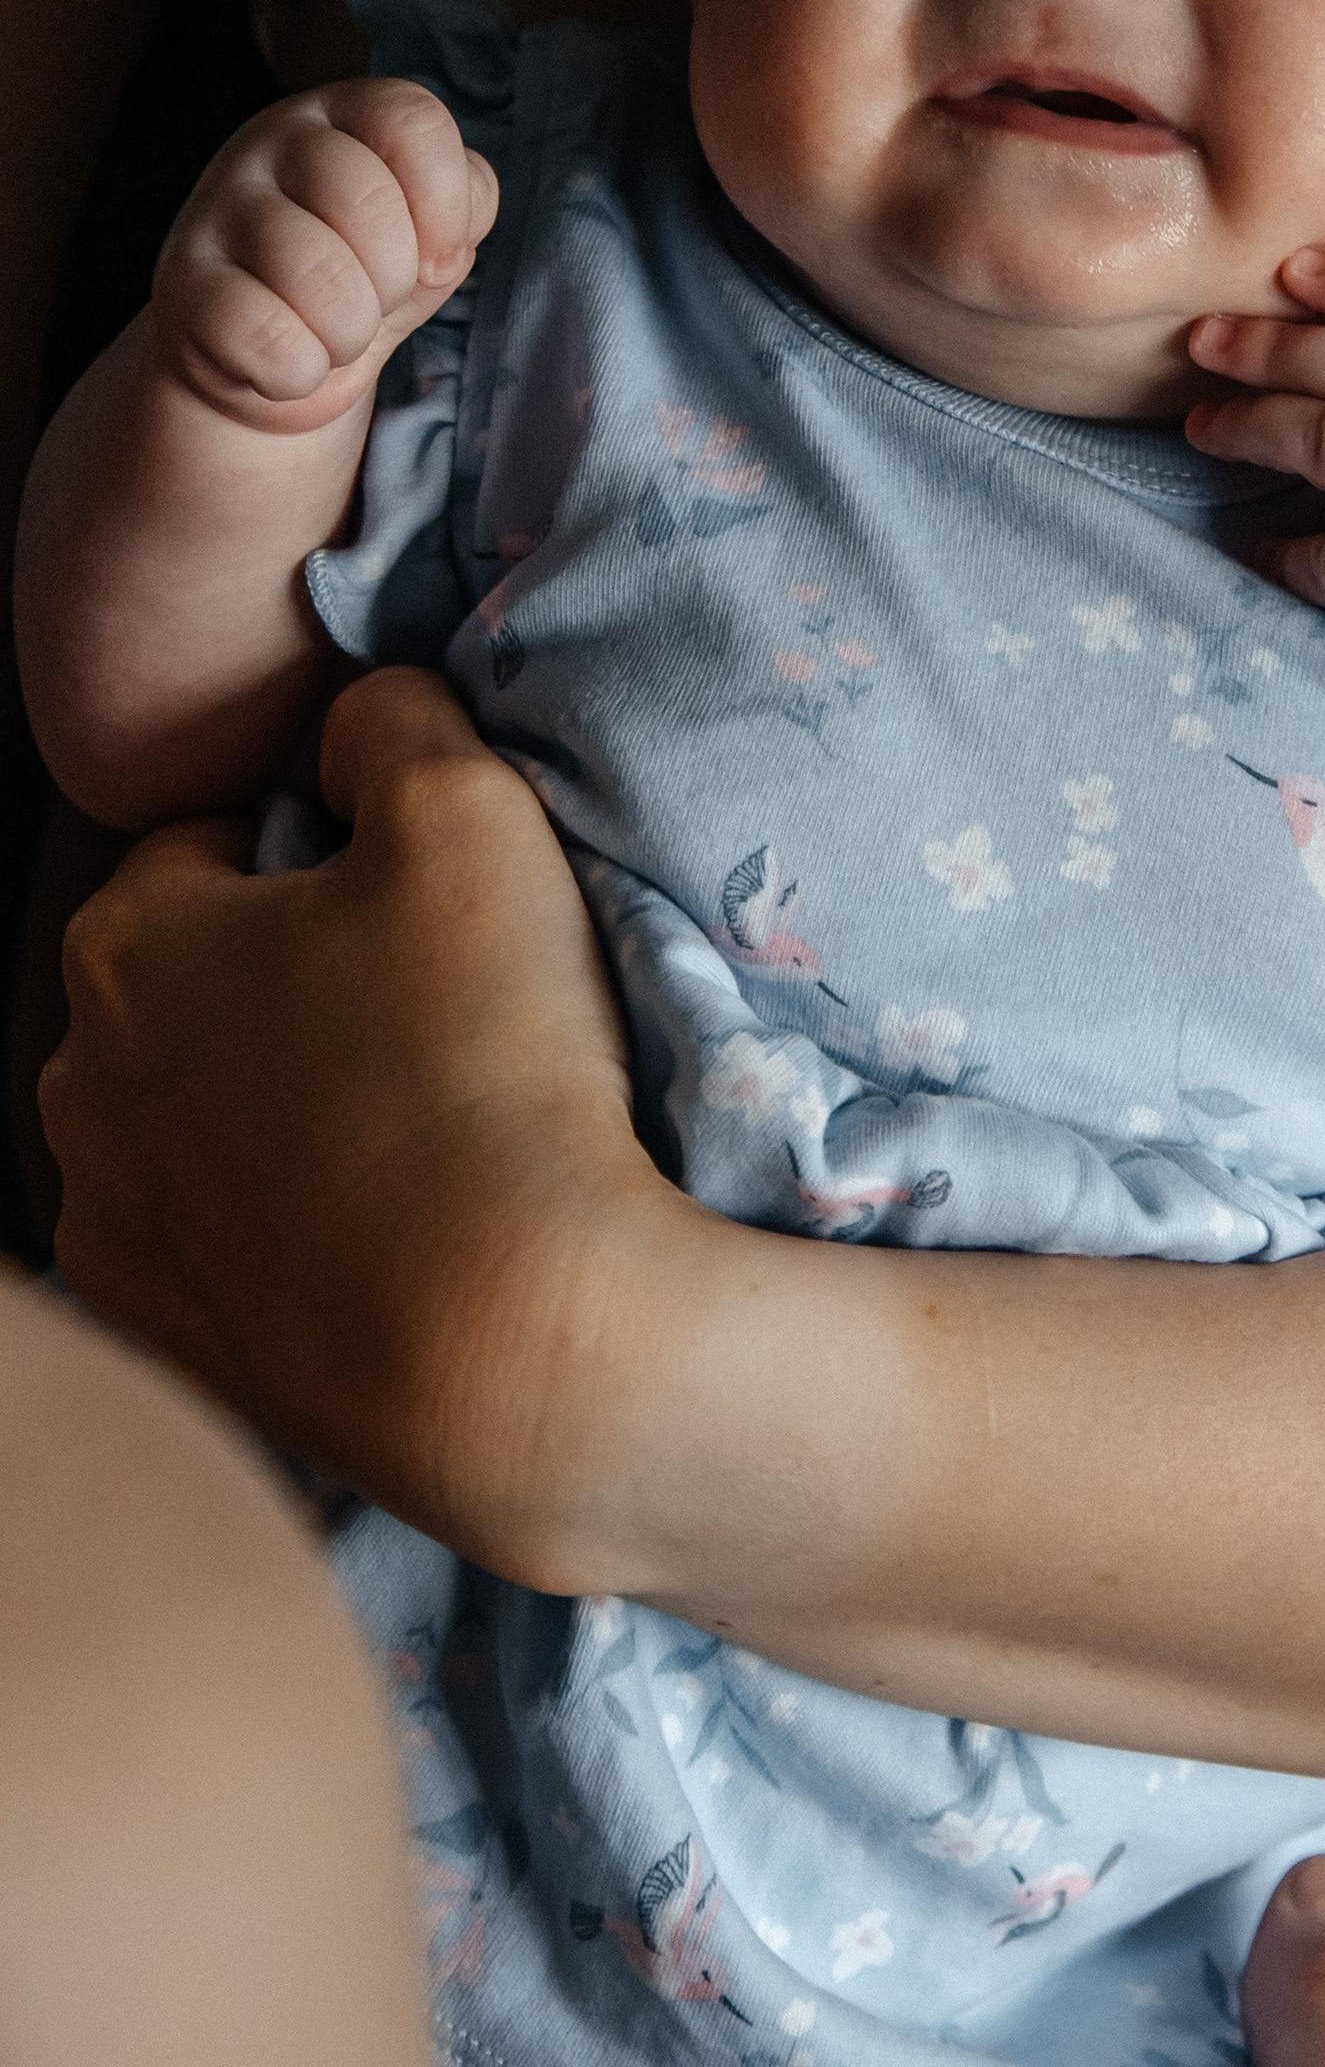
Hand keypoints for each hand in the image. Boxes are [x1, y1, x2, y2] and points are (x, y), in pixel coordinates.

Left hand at [42, 669, 658, 1562]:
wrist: (505, 1349)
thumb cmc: (483, 1059)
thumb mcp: (473, 812)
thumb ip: (397, 718)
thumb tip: (358, 717)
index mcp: (126, 938)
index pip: (223, 838)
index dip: (339, 853)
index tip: (431, 905)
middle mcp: (76, 1082)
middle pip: (203, 977)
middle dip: (300, 976)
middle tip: (442, 1009)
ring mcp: (108, 1225)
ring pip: (204, 1109)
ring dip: (288, 1099)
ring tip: (425, 1124)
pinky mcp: (159, 1341)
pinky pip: (222, 1232)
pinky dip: (289, 1217)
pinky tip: (391, 1222)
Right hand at [151, 77, 496, 432]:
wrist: (274, 361)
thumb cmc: (365, 278)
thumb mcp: (431, 234)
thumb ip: (465, 205)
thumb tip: (447, 241)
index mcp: (344, 114)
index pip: (411, 119)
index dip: (445, 201)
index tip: (440, 259)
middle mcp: (274, 142)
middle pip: (364, 196)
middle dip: (395, 276)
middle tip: (377, 300)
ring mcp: (219, 207)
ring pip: (314, 268)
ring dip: (350, 330)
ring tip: (337, 334)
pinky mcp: (183, 283)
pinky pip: (262, 333)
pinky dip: (300, 368)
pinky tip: (294, 363)